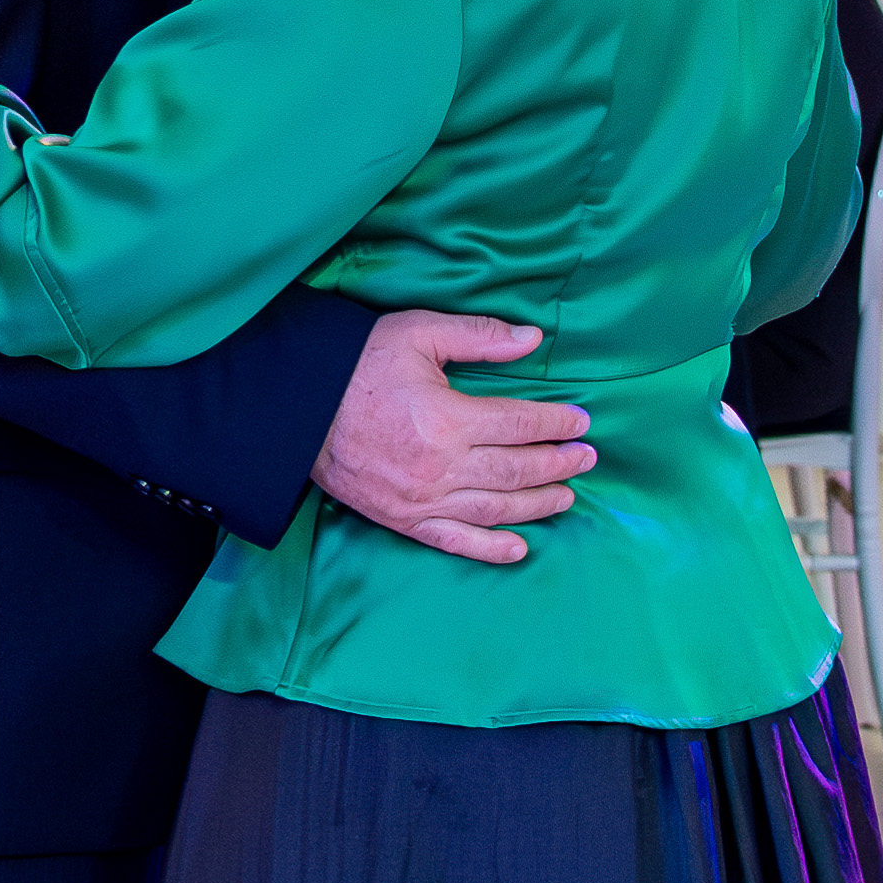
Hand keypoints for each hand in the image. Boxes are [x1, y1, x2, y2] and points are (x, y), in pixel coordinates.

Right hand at [313, 311, 592, 566]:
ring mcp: (422, 500)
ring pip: (496, 509)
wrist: (297, 411)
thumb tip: (532, 339)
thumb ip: (479, 337)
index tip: (580, 421)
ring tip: (566, 495)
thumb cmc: (357, 366)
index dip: (555, 424)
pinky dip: (490, 549)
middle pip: (516, 470)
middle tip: (586, 457)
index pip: (519, 425)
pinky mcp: (403, 520)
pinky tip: (520, 548)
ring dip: (538, 504)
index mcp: (448, 419)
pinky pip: (456, 541)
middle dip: (558, 464)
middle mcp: (440, 466)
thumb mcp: (418, 334)